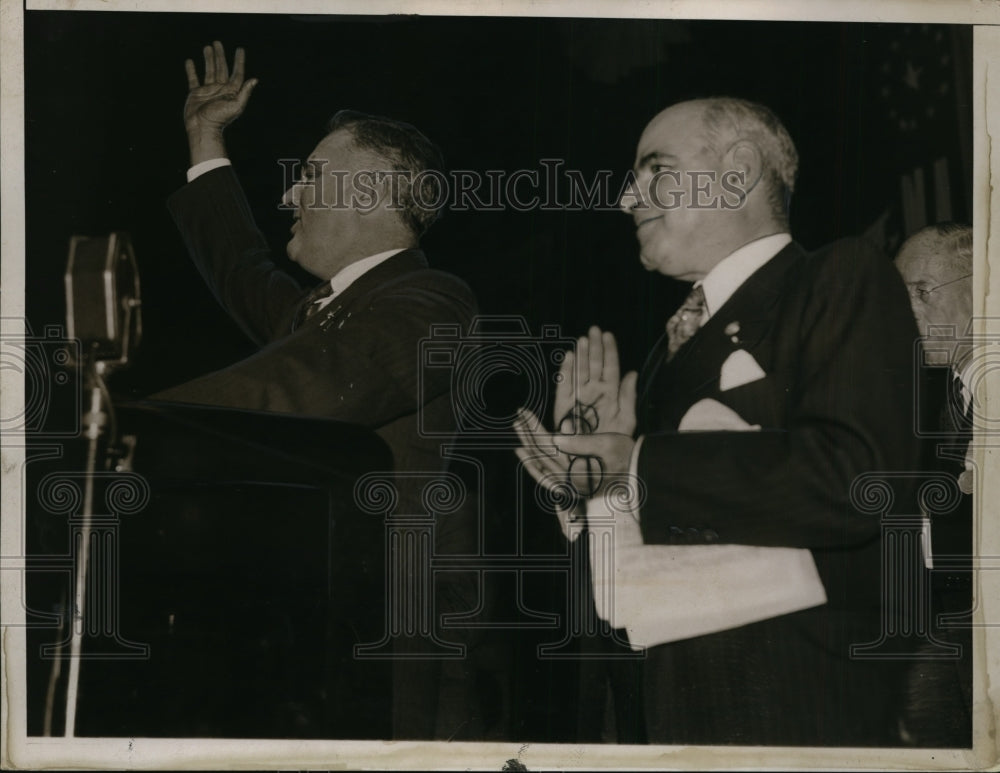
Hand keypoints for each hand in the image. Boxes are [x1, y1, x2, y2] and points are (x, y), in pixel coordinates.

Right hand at [183, 41, 257, 162]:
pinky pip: (193, 79)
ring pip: (209, 70)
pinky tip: (190, 61)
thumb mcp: (236, 105)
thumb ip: (245, 92)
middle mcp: (220, 89)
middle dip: (220, 56)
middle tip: (218, 43)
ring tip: (207, 47)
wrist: (203, 128)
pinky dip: (191, 70)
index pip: (237, 73)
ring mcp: (208, 91)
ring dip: (208, 59)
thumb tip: (255, 79)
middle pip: (221, 68)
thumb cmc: (220, 118)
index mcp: (231, 91)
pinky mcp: (196, 93)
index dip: (239, 61)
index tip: (240, 49)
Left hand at [515, 407, 635, 500]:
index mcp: (576, 468)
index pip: (548, 446)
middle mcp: (569, 479)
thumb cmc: (627, 460)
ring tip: (517, 431)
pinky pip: (545, 477)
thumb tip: (557, 436)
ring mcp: (568, 483)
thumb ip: (582, 442)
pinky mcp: (570, 484)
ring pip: (540, 464)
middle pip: (541, 455)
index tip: (525, 414)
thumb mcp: (609, 445)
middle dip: (527, 434)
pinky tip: (524, 455)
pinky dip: (532, 466)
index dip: (534, 429)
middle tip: (517, 416)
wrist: (637, 481)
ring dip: (527, 446)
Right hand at [554, 326, 638, 436]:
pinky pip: (564, 385)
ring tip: (582, 340)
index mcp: (611, 394)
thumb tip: (632, 373)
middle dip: (594, 347)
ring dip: (580, 355)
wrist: (595, 464)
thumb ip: (629, 397)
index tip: (607, 334)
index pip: (610, 367)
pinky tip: (569, 357)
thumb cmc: (614, 445)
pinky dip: (566, 371)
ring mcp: (579, 398)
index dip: (609, 351)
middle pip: (594, 365)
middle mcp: (594, 393)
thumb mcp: (626, 421)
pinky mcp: (564, 407)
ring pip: (579, 371)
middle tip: (593, 330)